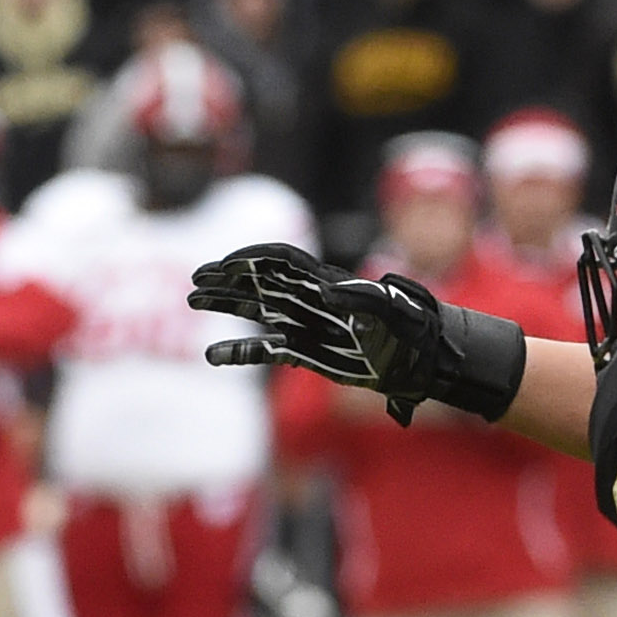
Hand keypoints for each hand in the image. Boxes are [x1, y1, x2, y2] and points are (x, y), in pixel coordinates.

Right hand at [189, 247, 521, 428]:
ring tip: (192, 300)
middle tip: (194, 279)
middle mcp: (311, 300)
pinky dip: (239, 351)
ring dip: (225, 303)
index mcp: (327, 283)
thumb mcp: (392, 309)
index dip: (251, 258)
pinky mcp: (308, 353)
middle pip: (259, 281)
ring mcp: (307, 325)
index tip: (223, 264)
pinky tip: (213, 356)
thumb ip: (363, 296)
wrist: (425, 358)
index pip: (281, 262)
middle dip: (226, 277)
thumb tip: (330, 290)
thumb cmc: (413, 329)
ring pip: (257, 309)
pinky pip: (266, 350)